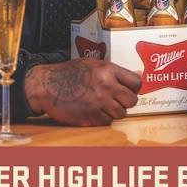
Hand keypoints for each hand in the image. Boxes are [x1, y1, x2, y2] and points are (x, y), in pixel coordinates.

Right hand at [24, 58, 141, 125]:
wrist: (47, 87)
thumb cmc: (71, 73)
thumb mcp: (95, 65)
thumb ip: (117, 72)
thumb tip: (140, 75)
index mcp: (108, 71)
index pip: (137, 83)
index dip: (135, 88)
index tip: (129, 89)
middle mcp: (106, 87)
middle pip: (132, 101)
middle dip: (126, 101)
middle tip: (116, 99)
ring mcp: (99, 103)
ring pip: (121, 113)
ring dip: (114, 111)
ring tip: (103, 104)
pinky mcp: (90, 117)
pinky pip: (107, 122)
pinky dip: (102, 118)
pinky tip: (93, 110)